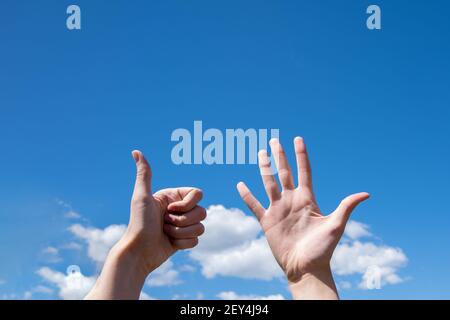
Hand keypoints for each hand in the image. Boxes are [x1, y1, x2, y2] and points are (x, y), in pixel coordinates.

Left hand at [85, 150, 205, 298]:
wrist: (138, 252)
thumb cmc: (138, 224)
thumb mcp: (141, 197)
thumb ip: (144, 174)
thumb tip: (135, 151)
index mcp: (173, 197)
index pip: (198, 194)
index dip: (187, 204)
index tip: (169, 210)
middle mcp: (179, 210)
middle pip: (202, 212)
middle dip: (183, 221)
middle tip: (164, 223)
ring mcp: (182, 225)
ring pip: (201, 227)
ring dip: (181, 233)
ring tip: (166, 234)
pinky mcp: (184, 240)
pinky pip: (196, 240)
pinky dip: (183, 244)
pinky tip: (169, 243)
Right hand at [237, 138, 368, 298]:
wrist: (306, 268)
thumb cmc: (323, 249)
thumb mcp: (336, 225)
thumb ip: (346, 207)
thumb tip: (366, 194)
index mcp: (307, 199)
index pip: (304, 171)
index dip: (301, 155)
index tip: (298, 139)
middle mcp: (292, 200)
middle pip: (284, 173)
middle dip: (279, 156)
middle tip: (274, 140)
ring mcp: (278, 209)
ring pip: (268, 183)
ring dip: (264, 168)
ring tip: (260, 154)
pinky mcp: (267, 221)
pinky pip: (254, 205)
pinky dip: (247, 195)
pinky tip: (240, 184)